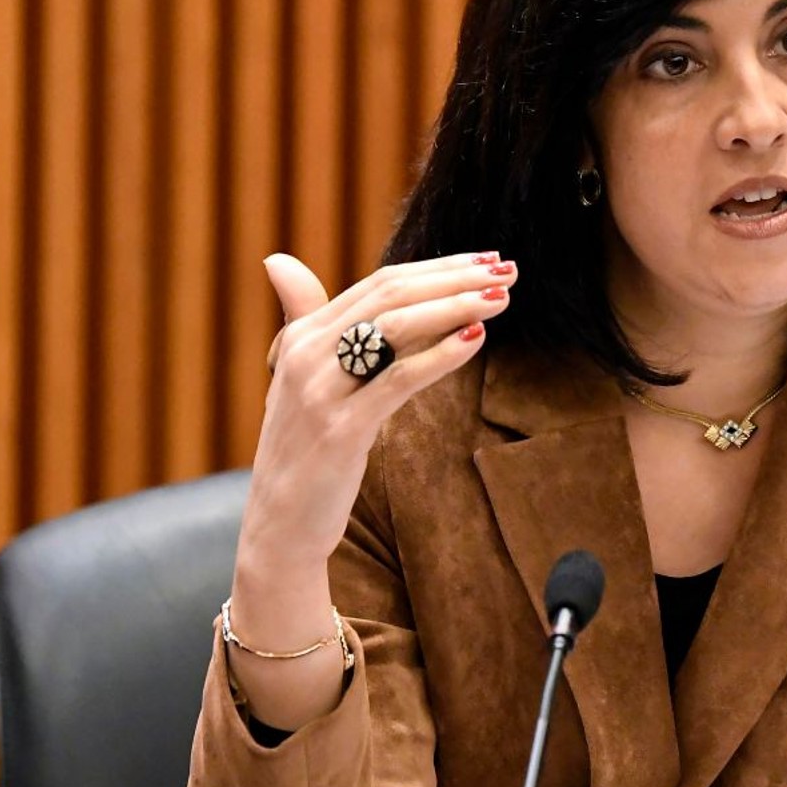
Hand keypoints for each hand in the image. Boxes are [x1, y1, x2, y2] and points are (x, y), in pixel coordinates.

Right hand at [222, 251, 515, 730]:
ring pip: (397, 328)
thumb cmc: (303, 449)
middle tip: (506, 271)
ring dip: (456, 306)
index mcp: (301, 336)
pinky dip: (440, 354)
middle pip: (392, 296)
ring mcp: (320, 392)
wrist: (279, 526)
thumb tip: (279, 260)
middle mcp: (306, 354)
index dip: (438, 267)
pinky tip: (477, 337)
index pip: (380, 283)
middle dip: (455, 278)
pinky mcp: (340, 430)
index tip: (487, 261)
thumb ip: (303, 319)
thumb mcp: (301, 380)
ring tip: (501, 299)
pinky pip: (398, 379)